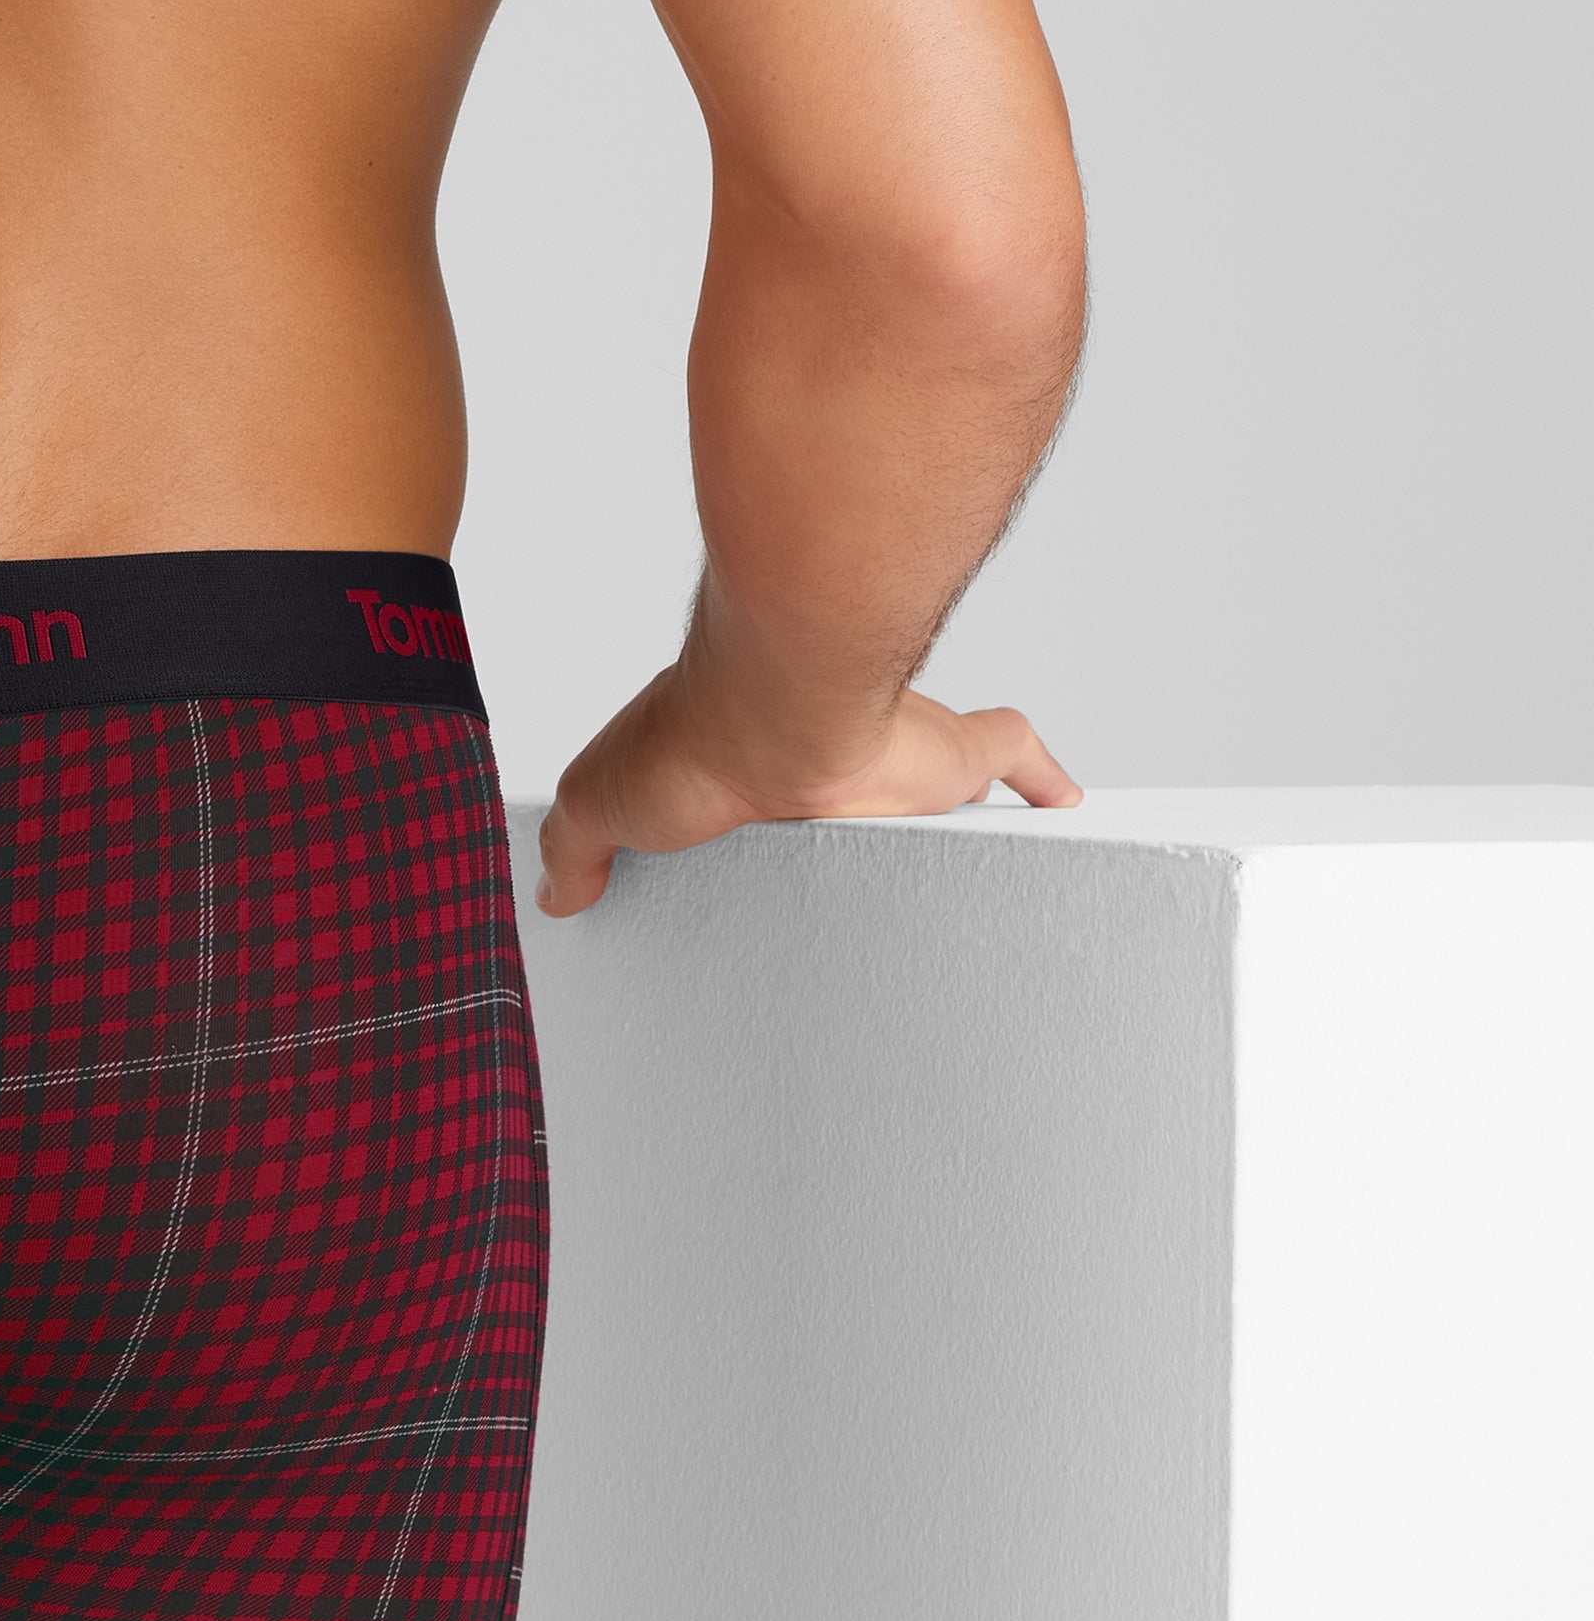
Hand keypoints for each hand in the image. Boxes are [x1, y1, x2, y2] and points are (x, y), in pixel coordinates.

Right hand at [538, 661, 1078, 918]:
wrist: (776, 709)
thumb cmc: (694, 742)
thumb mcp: (599, 805)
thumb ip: (575, 850)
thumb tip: (557, 894)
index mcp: (750, 774)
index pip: (764, 814)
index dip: (774, 844)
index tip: (785, 892)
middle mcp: (828, 763)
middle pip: (863, 814)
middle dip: (875, 851)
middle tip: (884, 911)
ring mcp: (893, 761)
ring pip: (939, 795)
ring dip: (955, 827)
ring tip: (971, 897)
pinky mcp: (949, 755)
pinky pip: (1015, 752)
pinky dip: (1045, 777)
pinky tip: (1064, 806)